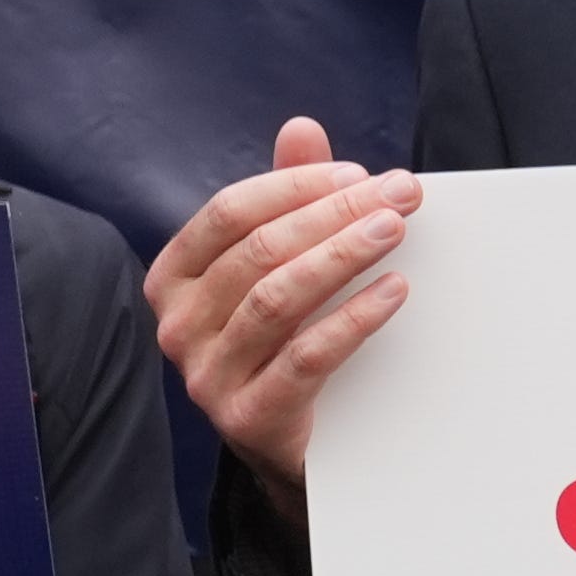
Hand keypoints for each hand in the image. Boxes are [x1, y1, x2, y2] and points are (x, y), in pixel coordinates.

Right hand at [146, 119, 421, 489]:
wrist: (293, 447)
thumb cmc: (285, 342)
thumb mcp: (279, 269)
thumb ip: (288, 200)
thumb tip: (302, 127)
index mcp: (175, 278)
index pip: (228, 213)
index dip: (296, 186)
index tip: (360, 174)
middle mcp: (179, 325)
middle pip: (259, 251)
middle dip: (334, 214)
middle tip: (399, 195)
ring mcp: (207, 375)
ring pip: (277, 299)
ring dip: (343, 256)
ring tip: (394, 231)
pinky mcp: (249, 417)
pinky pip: (306, 357)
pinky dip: (354, 318)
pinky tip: (394, 291)